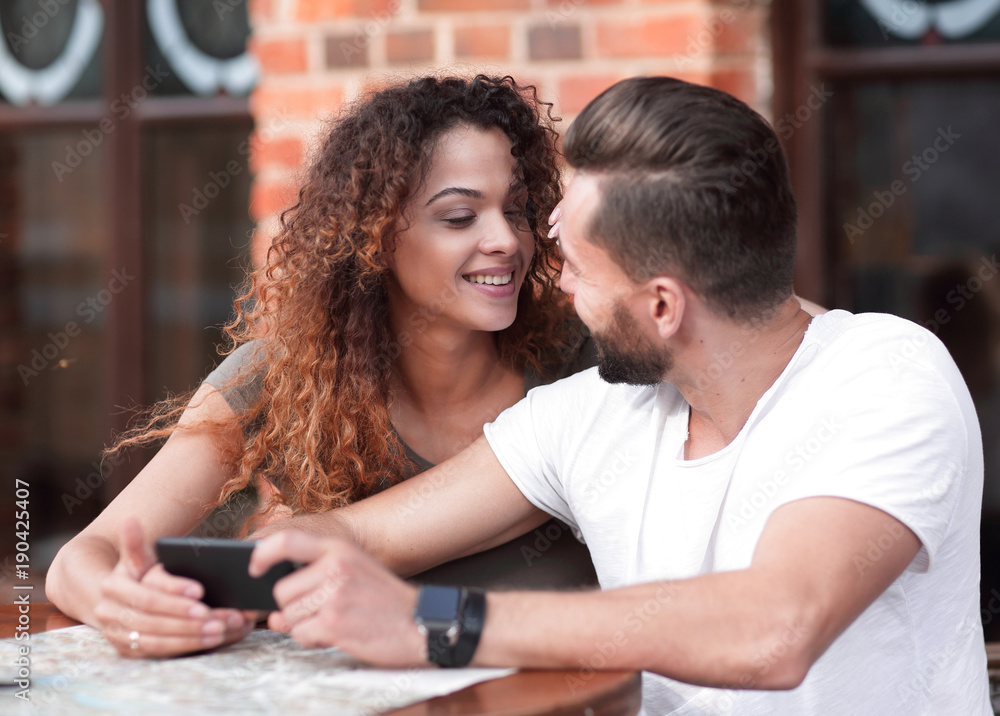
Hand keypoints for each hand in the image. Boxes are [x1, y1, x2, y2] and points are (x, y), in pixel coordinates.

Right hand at [93, 518, 254, 657]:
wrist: (122, 598)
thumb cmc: (141, 574)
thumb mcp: (140, 560)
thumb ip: (136, 544)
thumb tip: (130, 518)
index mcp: (112, 588)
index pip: (147, 596)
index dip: (174, 596)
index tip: (202, 591)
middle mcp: (108, 614)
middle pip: (152, 622)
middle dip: (187, 621)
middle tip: (220, 618)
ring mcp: (116, 636)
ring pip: (156, 641)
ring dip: (190, 637)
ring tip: (221, 629)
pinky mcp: (129, 651)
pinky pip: (158, 653)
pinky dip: (185, 647)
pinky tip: (210, 641)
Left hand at [250, 530, 423, 666]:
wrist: (419, 622)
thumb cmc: (385, 598)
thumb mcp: (355, 569)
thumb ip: (316, 578)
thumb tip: (275, 612)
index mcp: (338, 549)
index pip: (286, 541)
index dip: (262, 554)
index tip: (254, 567)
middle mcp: (334, 568)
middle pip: (282, 591)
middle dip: (294, 607)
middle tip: (322, 610)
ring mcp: (333, 596)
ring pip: (288, 616)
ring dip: (304, 625)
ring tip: (334, 620)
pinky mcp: (333, 624)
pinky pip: (300, 635)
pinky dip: (313, 639)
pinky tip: (336, 633)